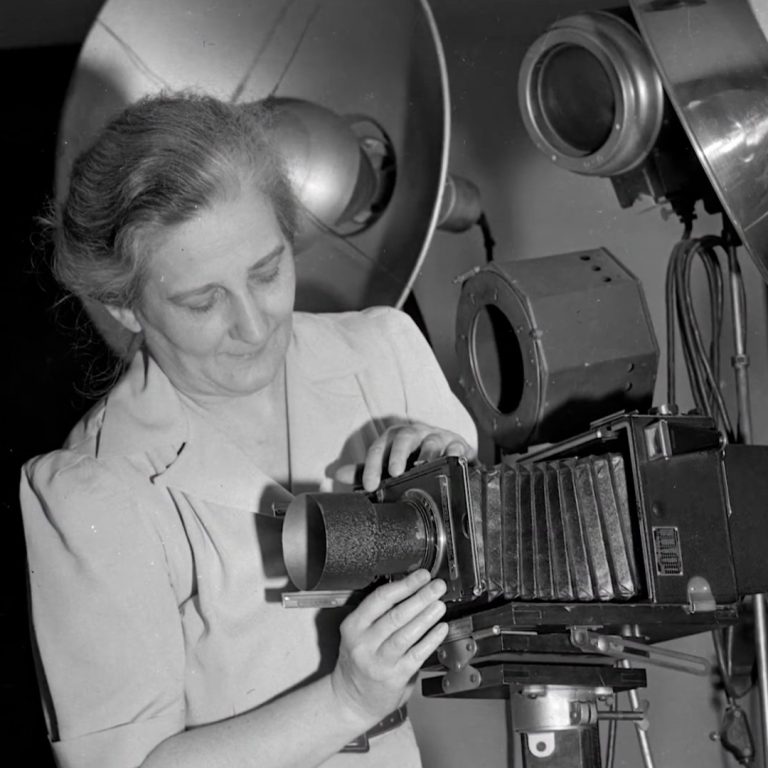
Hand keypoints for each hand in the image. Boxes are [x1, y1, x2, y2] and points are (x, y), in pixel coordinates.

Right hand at [329, 569, 448, 726]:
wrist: (352, 700)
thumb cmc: (358, 663)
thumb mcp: (358, 635)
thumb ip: (378, 616)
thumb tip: (411, 592)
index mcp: (353, 626)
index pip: (380, 599)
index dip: (404, 585)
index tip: (421, 576)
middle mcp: (364, 644)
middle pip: (396, 615)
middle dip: (420, 597)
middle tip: (436, 586)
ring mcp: (379, 662)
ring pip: (406, 634)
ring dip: (426, 616)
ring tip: (439, 604)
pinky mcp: (395, 677)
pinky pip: (417, 654)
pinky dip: (431, 639)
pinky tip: (440, 629)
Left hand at [336, 421, 476, 491]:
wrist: (447, 454)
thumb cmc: (415, 460)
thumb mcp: (390, 465)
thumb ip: (367, 470)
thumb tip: (337, 474)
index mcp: (396, 439)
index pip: (380, 447)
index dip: (372, 465)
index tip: (369, 485)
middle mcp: (416, 434)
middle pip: (404, 436)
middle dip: (398, 453)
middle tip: (394, 472)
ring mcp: (438, 438)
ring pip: (432, 441)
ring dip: (427, 453)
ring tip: (423, 466)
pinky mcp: (458, 445)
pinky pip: (457, 446)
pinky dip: (455, 451)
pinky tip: (452, 459)